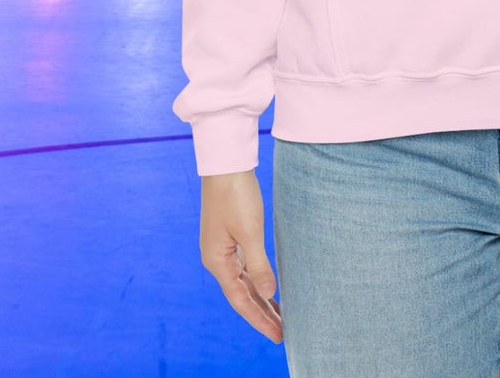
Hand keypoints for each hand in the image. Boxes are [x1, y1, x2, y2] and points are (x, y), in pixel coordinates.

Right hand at [199, 170, 282, 342]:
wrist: (225, 163)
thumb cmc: (236, 194)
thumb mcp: (250, 231)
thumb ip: (258, 265)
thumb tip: (269, 294)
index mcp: (217, 261)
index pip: (240, 300)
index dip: (259, 319)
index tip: (278, 335)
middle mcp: (216, 259)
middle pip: (241, 295)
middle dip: (261, 314)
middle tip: (282, 332)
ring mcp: (222, 248)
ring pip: (243, 282)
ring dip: (260, 299)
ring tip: (279, 316)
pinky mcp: (229, 236)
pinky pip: (244, 268)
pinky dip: (256, 280)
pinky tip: (267, 287)